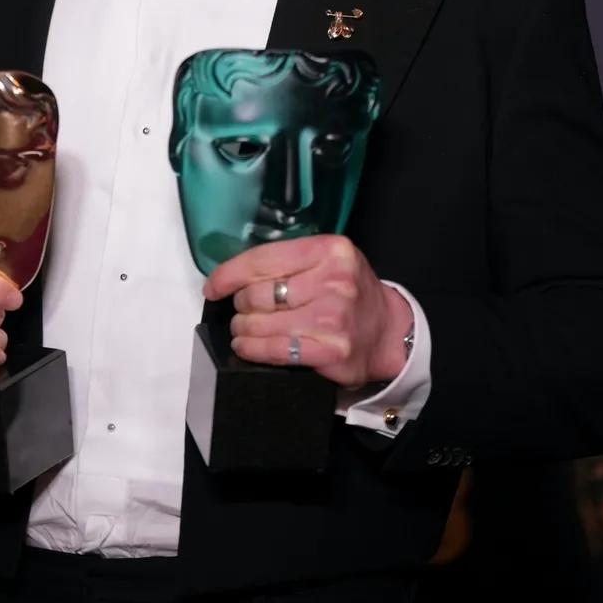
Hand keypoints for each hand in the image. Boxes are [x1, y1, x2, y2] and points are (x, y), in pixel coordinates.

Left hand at [203, 235, 412, 388]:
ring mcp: (332, 318)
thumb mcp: (329, 261)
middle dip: (242, 304)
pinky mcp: (330, 352)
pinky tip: (246, 346)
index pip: (263, 259)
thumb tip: (234, 275)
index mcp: (329, 250)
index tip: (213, 286)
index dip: (229, 274)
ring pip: (261, 324)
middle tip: (244, 310)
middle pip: (257, 294)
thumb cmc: (350, 292)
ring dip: (243, 329)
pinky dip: (252, 349)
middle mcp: (332, 281)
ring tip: (244, 329)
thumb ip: (290, 262)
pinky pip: (274, 350)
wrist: (390, 331)